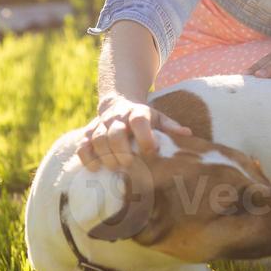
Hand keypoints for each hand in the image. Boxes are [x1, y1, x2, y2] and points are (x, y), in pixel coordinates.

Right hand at [76, 95, 192, 171]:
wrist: (119, 102)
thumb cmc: (144, 117)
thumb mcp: (159, 117)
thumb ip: (172, 126)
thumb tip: (188, 134)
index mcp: (138, 112)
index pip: (140, 121)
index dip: (145, 136)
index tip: (151, 151)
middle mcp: (117, 117)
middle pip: (115, 132)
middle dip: (121, 149)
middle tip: (128, 164)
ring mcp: (101, 125)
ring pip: (98, 139)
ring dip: (105, 155)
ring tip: (114, 168)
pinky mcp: (88, 133)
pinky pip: (82, 145)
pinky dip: (87, 157)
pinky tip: (96, 168)